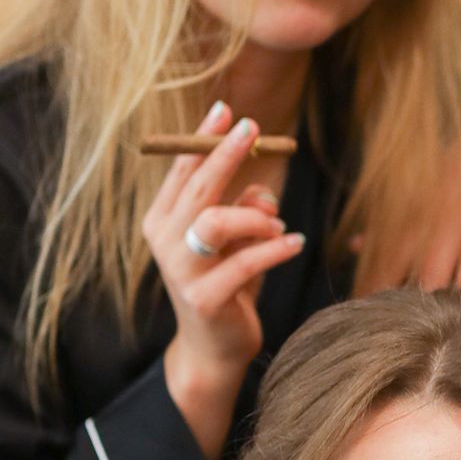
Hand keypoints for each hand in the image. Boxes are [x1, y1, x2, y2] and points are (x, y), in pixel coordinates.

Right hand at [144, 105, 303, 453]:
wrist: (215, 349)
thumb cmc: (226, 286)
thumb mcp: (236, 243)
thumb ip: (245, 211)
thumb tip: (264, 190)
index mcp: (164, 221)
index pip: (182, 172)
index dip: (203, 140)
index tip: (227, 110)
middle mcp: (166, 242)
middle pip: (197, 188)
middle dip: (225, 154)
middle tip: (253, 130)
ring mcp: (182, 271)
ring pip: (214, 222)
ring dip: (254, 215)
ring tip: (279, 224)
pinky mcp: (205, 299)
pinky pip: (245, 263)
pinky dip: (275, 249)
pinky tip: (295, 243)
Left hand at [364, 94, 460, 302]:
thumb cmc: (458, 157)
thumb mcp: (415, 183)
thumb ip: (384, 221)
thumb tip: (355, 246)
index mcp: (419, 217)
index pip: (388, 266)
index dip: (378, 296)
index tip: (370, 322)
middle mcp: (447, 230)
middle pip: (429, 284)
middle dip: (424, 313)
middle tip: (422, 337)